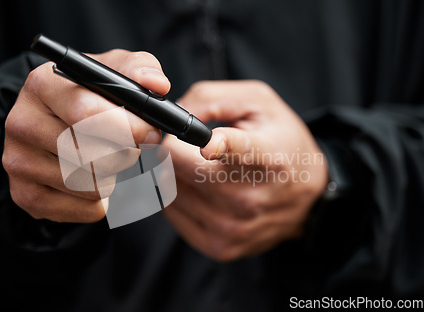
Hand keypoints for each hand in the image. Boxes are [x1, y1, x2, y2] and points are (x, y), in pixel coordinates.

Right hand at [3, 50, 169, 222]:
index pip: (85, 112)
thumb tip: (157, 84)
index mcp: (42, 84)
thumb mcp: (114, 71)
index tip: (152, 134)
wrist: (53, 124)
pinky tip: (92, 180)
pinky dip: (102, 201)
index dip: (127, 127)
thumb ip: (139, 69)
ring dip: (113, 177)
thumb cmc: (92, 96)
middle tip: (131, 148)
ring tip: (107, 159)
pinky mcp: (26, 196)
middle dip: (125, 155)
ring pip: (91, 186)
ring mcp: (18, 162)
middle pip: (90, 155)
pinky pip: (86, 210)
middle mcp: (22, 122)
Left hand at [162, 80, 327, 260]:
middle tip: (180, 143)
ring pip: (168, 189)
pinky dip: (176, 195)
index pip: (242, 152)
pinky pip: (172, 213)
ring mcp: (233, 227)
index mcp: (268, 157)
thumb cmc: (281, 143)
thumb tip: (171, 114)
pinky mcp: (219, 246)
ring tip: (194, 166)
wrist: (308, 199)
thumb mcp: (258, 102)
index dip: (221, 145)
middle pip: (180, 167)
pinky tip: (196, 188)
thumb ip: (211, 98)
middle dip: (171, 148)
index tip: (209, 144)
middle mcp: (250, 198)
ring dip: (172, 172)